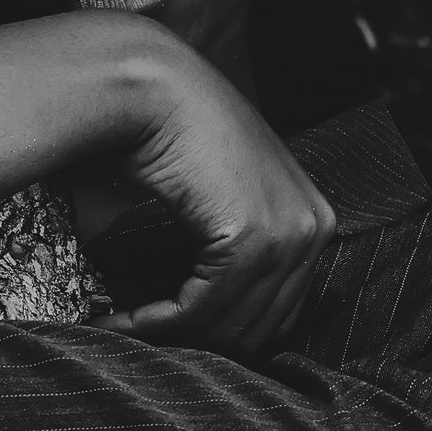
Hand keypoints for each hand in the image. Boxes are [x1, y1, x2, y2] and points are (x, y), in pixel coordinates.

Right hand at [94, 35, 335, 356]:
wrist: (146, 87)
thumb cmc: (164, 138)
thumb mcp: (210, 203)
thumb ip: (217, 258)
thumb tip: (193, 327)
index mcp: (312, 218)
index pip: (276, 311)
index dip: (217, 332)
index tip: (162, 335)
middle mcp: (315, 226)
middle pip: (258, 326)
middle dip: (193, 343)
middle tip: (134, 338)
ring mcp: (290, 232)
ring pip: (229, 325)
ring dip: (168, 337)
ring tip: (116, 327)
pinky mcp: (252, 237)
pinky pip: (203, 309)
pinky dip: (157, 323)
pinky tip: (120, 318)